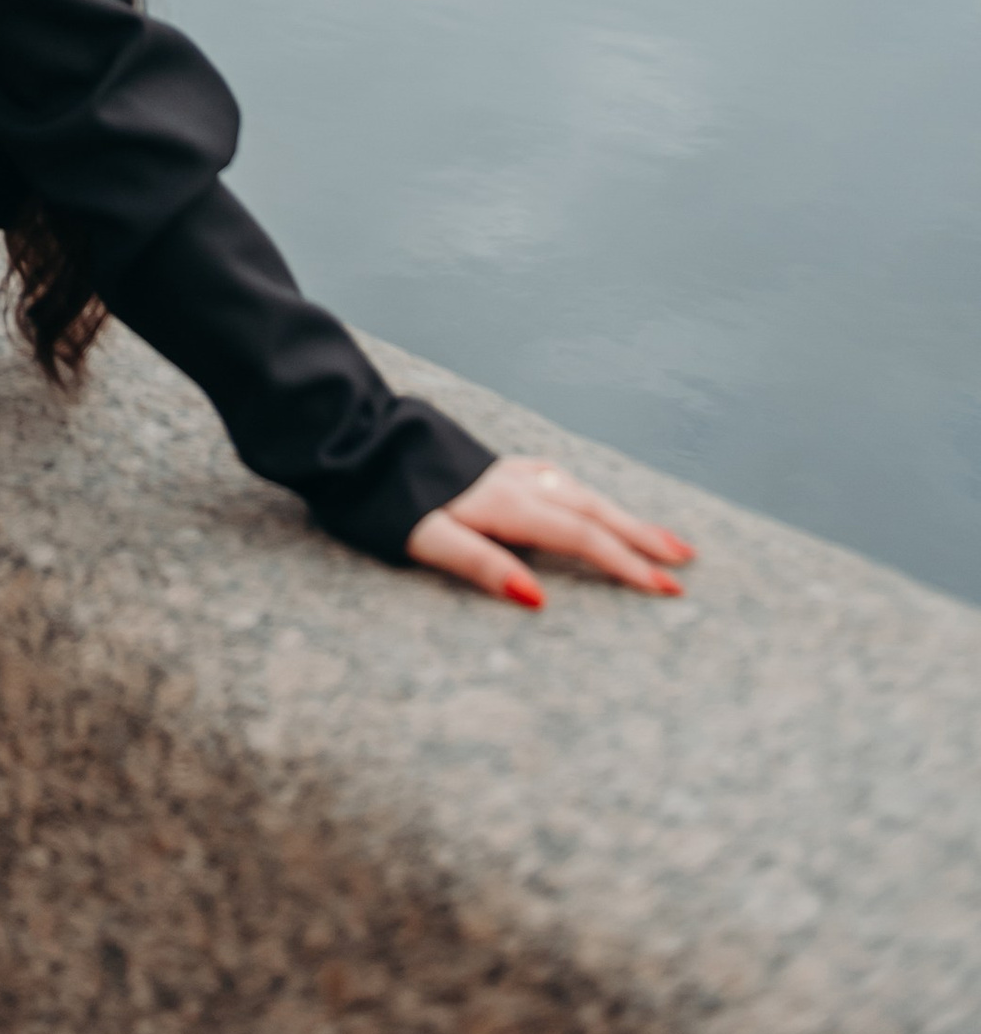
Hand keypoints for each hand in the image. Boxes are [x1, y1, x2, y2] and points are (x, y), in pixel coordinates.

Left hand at [406, 456, 696, 607]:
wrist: (347, 435)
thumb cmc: (380, 495)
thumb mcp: (423, 538)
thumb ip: (479, 565)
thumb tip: (536, 598)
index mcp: (504, 505)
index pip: (581, 537)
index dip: (627, 563)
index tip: (670, 589)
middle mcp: (512, 482)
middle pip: (590, 508)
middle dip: (640, 534)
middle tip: (687, 557)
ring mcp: (501, 469)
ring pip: (575, 489)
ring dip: (616, 511)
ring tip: (650, 533)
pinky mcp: (486, 465)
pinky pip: (552, 477)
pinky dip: (579, 491)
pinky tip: (577, 494)